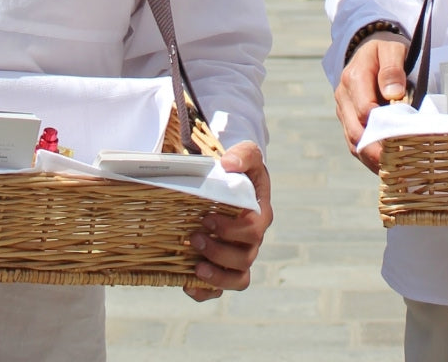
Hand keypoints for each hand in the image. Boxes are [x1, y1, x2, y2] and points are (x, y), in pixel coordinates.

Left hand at [186, 140, 272, 301]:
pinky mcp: (223, 267)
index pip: (253, 230)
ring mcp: (239, 256)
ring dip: (217, 277)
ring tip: (195, 265)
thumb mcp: (246, 155)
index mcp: (259, 215)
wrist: (230, 181)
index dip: (231, 230)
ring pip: (238, 279)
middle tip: (193, 238)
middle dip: (219, 252)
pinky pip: (219, 290)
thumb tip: (229, 165)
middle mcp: (252, 240)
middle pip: (245, 258)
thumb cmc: (240, 169)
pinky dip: (205, 292)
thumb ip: (243, 155)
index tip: (207, 219)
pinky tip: (188, 285)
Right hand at [333, 34, 408, 172]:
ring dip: (370, 158)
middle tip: (397, 166)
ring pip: (353, 140)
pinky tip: (384, 168)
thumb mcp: (392, 50)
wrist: (370, 50)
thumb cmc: (385, 50)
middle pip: (355, 130)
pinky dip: (368, 157)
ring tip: (392, 172)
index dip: (382, 127)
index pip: (365, 110)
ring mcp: (343, 110)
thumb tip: (393, 93)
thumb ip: (392, 69)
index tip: (403, 140)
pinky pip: (354, 143)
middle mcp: (344, 96)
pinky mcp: (347, 120)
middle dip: (375, 150)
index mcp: (354, 78)